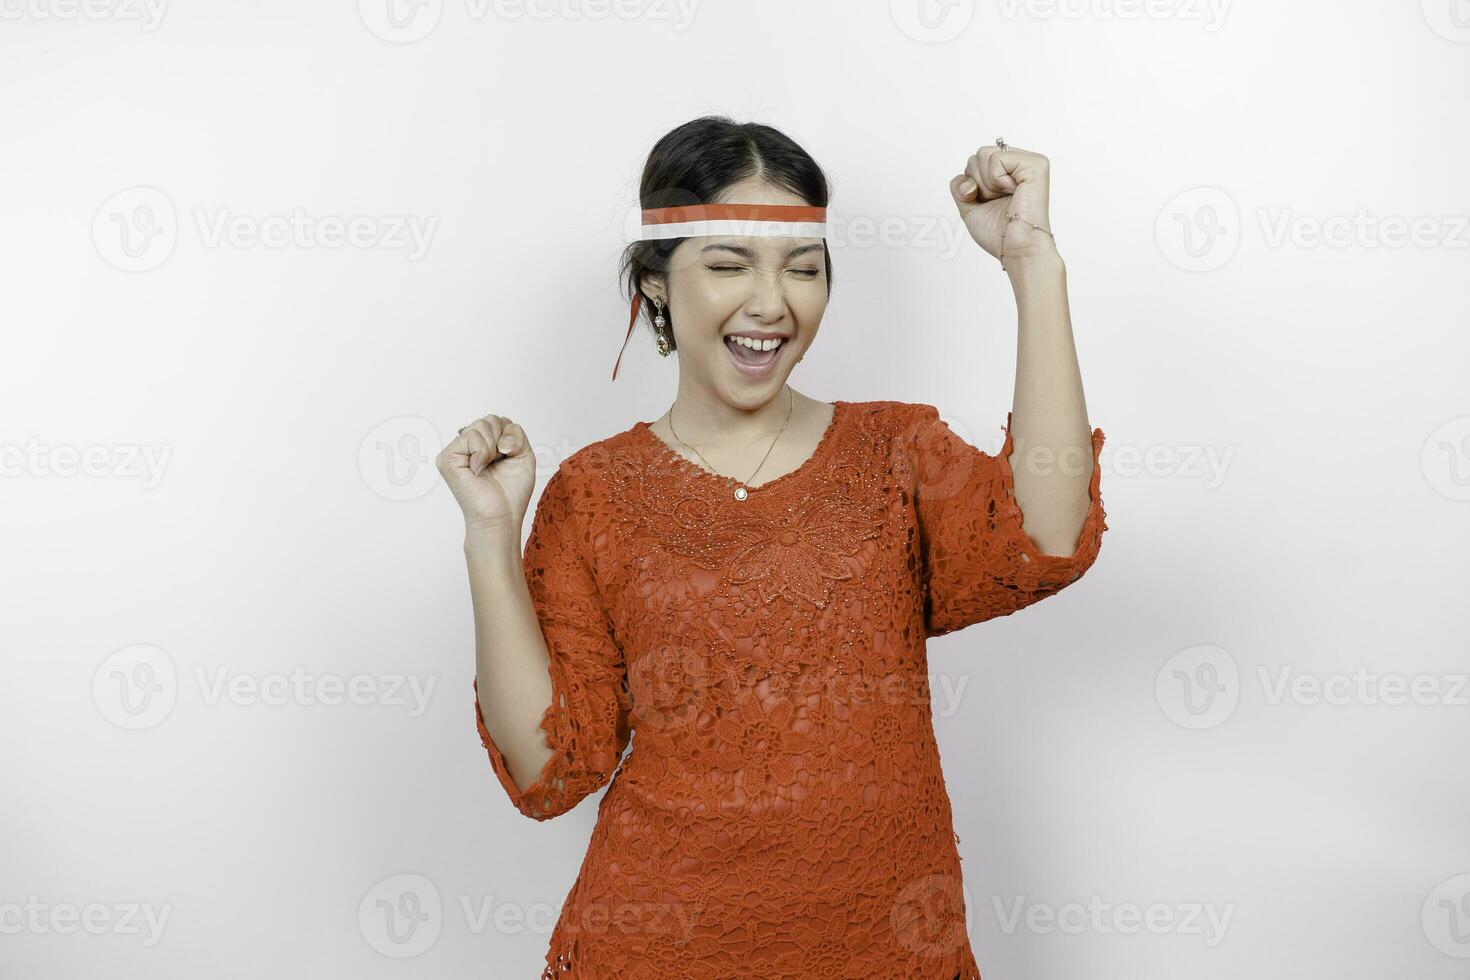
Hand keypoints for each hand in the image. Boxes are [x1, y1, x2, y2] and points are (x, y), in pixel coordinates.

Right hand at [436, 413, 535, 534]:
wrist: (501, 516)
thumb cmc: (511, 492)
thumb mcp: (524, 455)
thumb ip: (516, 434)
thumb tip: (498, 438)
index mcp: (484, 445)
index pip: (499, 421)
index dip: (511, 437)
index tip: (509, 458)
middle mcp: (468, 446)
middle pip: (490, 420)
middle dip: (503, 440)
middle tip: (498, 464)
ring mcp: (456, 451)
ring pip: (481, 425)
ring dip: (493, 448)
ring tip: (488, 468)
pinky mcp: (447, 458)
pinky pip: (470, 437)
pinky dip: (482, 452)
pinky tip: (478, 470)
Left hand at [949, 144, 1055, 265]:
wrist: (1016, 249)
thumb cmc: (999, 233)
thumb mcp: (968, 207)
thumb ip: (959, 187)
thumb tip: (967, 180)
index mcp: (1007, 171)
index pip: (974, 162)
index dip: (972, 185)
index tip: (989, 202)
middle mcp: (1019, 163)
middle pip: (977, 156)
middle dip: (978, 184)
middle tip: (998, 201)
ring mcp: (1029, 162)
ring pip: (983, 154)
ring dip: (987, 184)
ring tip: (1005, 198)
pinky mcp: (1035, 164)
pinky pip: (996, 158)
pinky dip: (996, 180)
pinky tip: (1012, 192)